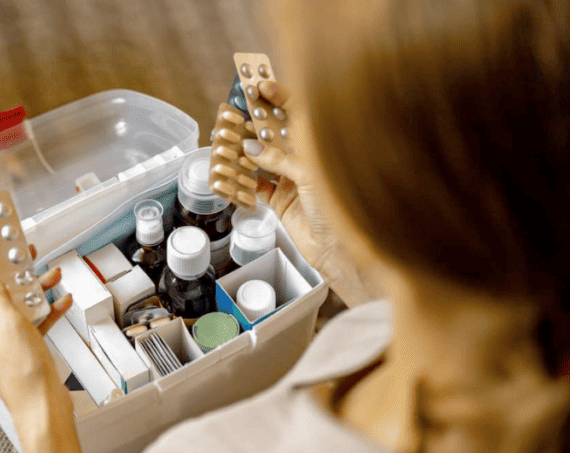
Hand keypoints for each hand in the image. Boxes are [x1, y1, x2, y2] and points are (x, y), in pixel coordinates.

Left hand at [0, 245, 73, 416]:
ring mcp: (1, 344)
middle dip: (9, 277)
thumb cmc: (23, 377)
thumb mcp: (11, 325)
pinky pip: (29, 324)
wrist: (45, 407)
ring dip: (31, 292)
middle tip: (19, 257)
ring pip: (13, 309)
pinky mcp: (19, 350)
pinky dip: (43, 312)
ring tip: (48, 276)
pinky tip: (59, 301)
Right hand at [241, 80, 374, 305]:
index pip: (298, 113)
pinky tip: (232, 172)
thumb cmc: (341, 208)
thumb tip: (251, 148)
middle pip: (276, 134)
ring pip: (263, 159)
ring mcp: (291, 180)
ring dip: (245, 151)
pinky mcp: (280, 201)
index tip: (261, 87)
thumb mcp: (310, 176)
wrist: (341, 250)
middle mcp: (305, 160)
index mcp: (319, 146)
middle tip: (236, 113)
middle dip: (256, 123)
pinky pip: (256, 186)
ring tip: (228, 140)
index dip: (280, 97)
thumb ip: (279, 159)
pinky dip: (243, 180)